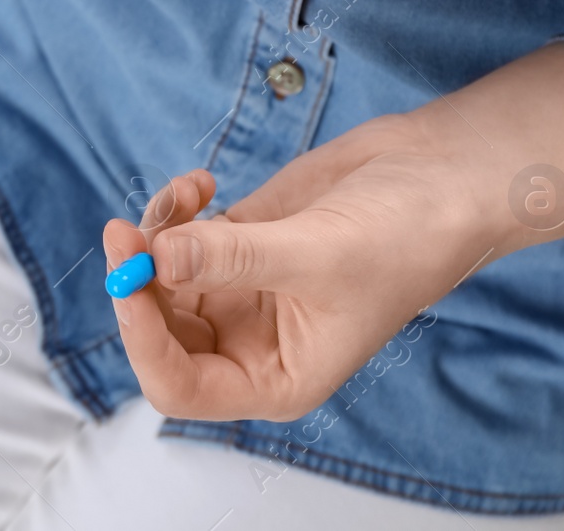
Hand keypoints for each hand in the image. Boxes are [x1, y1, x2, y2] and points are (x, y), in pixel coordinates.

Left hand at [104, 42, 563, 421]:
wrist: (438, 176)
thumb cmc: (404, 236)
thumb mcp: (318, 253)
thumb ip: (233, 258)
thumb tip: (158, 258)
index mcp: (274, 377)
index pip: (180, 386)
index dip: (143, 341)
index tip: (131, 281)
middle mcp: (249, 343)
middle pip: (158, 330)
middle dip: (138, 282)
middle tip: (126, 230)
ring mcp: (237, 292)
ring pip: (159, 277)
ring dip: (156, 235)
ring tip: (187, 193)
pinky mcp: (234, 244)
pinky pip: (175, 238)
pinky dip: (174, 210)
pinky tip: (200, 183)